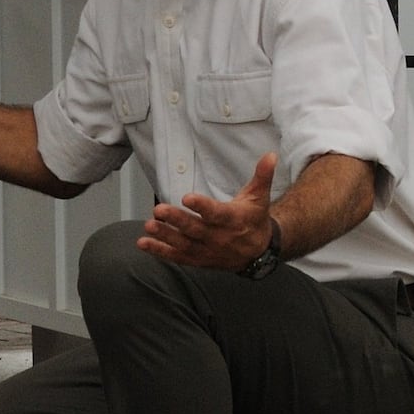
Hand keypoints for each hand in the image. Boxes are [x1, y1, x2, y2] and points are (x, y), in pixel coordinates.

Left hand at [137, 152, 278, 269]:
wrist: (258, 253)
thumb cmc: (254, 219)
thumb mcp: (259, 197)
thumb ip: (262, 175)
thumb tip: (270, 154)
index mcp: (234, 220)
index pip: (216, 213)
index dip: (202, 206)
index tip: (186, 198)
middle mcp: (220, 237)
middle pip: (196, 229)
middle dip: (177, 220)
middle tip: (159, 210)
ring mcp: (208, 250)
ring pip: (184, 244)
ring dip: (165, 236)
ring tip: (148, 226)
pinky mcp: (198, 259)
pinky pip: (178, 256)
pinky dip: (160, 251)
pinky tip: (143, 243)